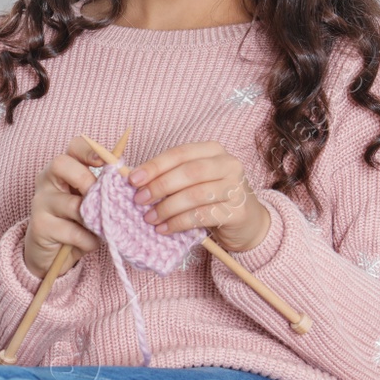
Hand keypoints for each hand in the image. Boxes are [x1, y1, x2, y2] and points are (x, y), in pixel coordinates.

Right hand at [22, 136, 104, 279]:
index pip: (73, 147)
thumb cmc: (78, 222)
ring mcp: (40, 202)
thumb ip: (107, 189)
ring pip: (72, 204)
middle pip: (61, 164)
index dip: (89, 150)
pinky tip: (89, 242)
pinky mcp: (39, 226)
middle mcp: (46, 180)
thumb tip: (130, 178)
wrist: (53, 253)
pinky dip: (88, 240)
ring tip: (101, 228)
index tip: (106, 161)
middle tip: (101, 198)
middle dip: (87, 180)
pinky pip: (73, 231)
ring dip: (93, 219)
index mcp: (62, 169)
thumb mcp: (93, 202)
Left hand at [125, 140, 270, 253]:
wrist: (246, 222)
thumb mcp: (192, 182)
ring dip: (167, 208)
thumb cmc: (212, 198)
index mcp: (213, 151)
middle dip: (159, 186)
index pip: (179, 153)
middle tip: (139, 200)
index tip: (133, 179)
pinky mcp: (238, 211)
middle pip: (188, 172)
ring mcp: (236, 187)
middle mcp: (228, 164)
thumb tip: (134, 181)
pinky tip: (165, 229)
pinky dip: (179, 223)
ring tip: (149, 218)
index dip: (155, 166)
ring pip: (195, 195)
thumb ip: (169, 177)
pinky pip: (202, 216)